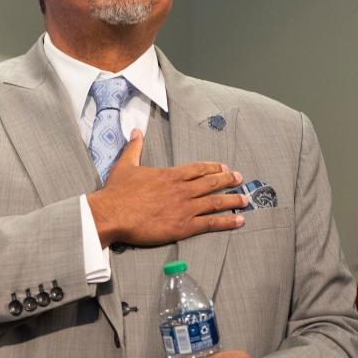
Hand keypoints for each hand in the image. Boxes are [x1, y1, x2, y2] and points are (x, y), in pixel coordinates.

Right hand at [87, 130, 247, 245]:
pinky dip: (227, 222)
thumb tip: (135, 131)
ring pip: (216, 202)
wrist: (112, 214)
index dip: (213, 167)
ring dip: (233, 200)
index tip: (224, 167)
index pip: (198, 169)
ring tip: (245, 200)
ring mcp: (185, 208)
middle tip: (240, 179)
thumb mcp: (125, 164)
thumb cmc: (118, 192)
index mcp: (170, 175)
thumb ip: (134, 148)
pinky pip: (211, 223)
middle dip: (228, 180)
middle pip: (211, 183)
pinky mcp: (183, 226)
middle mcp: (182, 190)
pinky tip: (239, 221)